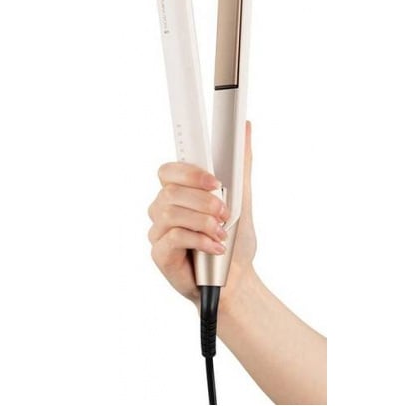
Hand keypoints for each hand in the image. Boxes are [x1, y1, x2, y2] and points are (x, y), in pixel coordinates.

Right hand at [147, 121, 255, 309]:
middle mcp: (164, 208)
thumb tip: (247, 128)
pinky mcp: (159, 254)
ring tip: (222, 232)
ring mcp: (159, 231)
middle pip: (169, 191)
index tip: (216, 181)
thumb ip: (240, 164)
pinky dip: (199, 240)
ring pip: (170, 212)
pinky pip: (172, 237)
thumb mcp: (241, 198)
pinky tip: (215, 247)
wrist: (236, 278)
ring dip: (203, 221)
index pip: (169, 170)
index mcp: (180, 192)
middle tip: (225, 211)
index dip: (189, 171)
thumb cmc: (235, 239)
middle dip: (203, 200)